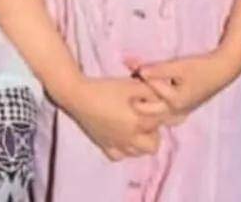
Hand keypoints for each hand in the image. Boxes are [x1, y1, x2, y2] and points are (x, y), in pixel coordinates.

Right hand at [62, 76, 178, 161]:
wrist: (78, 96)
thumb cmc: (105, 88)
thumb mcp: (130, 85)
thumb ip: (149, 91)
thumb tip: (162, 96)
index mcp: (139, 123)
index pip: (160, 123)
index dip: (161, 112)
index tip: (155, 104)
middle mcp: (130, 139)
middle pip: (153, 145)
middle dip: (153, 133)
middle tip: (145, 117)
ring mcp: (117, 145)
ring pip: (137, 153)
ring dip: (140, 142)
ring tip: (134, 126)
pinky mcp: (104, 146)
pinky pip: (119, 156)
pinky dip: (123, 149)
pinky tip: (120, 135)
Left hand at [128, 51, 238, 117]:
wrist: (222, 71)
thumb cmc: (200, 67)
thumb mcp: (178, 66)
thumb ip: (159, 70)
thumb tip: (139, 71)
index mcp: (174, 102)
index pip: (148, 91)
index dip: (136, 75)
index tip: (124, 63)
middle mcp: (175, 112)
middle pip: (149, 112)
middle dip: (135, 100)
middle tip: (122, 89)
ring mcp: (179, 112)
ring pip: (156, 115)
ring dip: (144, 106)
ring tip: (131, 97)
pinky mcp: (182, 109)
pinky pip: (163, 114)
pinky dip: (153, 108)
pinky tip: (145, 102)